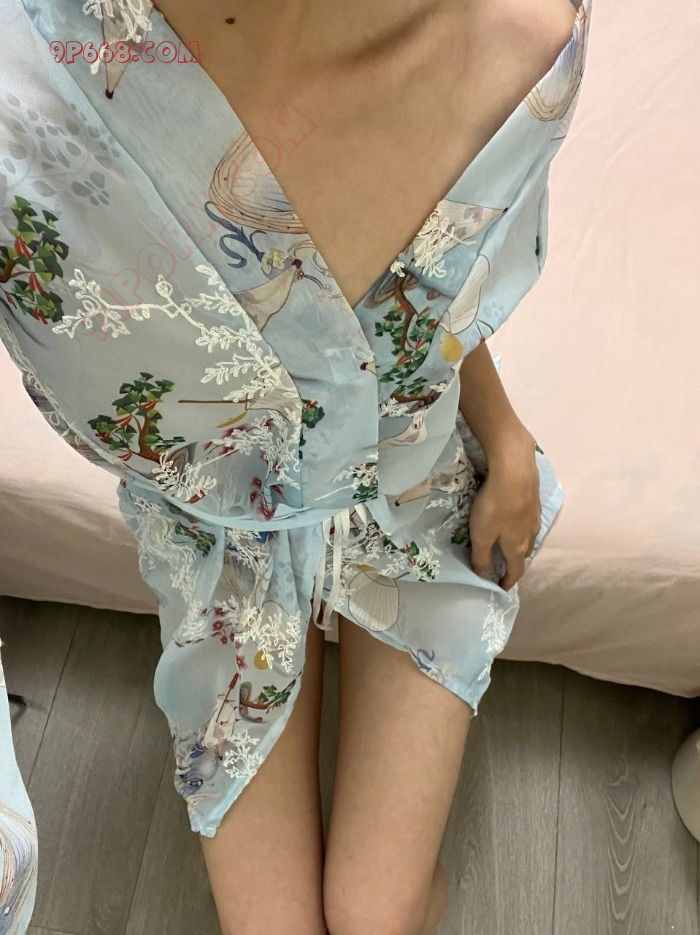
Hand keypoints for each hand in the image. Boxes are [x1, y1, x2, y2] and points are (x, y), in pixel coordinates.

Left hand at [468, 426, 541, 590]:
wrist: (515, 471)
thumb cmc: (495, 506)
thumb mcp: (481, 534)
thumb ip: (481, 556)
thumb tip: (483, 575)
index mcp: (517, 547)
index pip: (515, 571)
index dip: (508, 581)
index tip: (501, 587)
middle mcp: (530, 534)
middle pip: (524, 554)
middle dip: (515, 562)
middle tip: (504, 564)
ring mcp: (535, 516)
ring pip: (529, 536)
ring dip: (521, 543)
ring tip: (510, 542)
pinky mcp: (535, 499)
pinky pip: (530, 520)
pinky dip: (523, 526)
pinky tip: (516, 518)